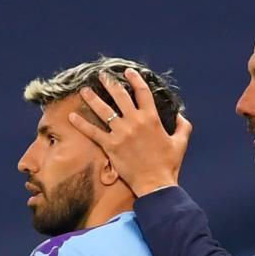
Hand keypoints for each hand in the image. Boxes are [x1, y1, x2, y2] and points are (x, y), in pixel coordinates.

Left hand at [68, 68, 192, 196]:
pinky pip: (92, 132)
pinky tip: (71, 116)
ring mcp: (121, 133)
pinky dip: (81, 124)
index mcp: (151, 118)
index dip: (135, 80)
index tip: (128, 72)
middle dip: (109, 83)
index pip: (142, 92)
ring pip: (103, 110)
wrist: (155, 183)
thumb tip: (180, 115)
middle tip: (102, 76)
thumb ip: (182, 126)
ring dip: (92, 98)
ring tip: (84, 90)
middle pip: (119, 96)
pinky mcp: (110, 145)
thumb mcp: (180, 142)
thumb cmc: (168, 164)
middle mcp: (135, 121)